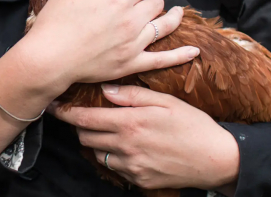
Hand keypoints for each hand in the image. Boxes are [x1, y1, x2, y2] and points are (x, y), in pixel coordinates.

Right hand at [14, 0, 198, 90]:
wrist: (48, 58)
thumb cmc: (55, 22)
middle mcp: (130, 21)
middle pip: (153, 5)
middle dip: (150, 1)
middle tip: (144, 4)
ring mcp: (133, 44)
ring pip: (162, 26)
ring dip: (172, 17)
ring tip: (176, 13)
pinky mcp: (131, 64)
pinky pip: (163, 60)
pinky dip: (180, 55)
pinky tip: (194, 51)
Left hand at [51, 84, 239, 192]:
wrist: (216, 159)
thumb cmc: (194, 125)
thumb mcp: (166, 101)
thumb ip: (133, 96)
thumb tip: (106, 90)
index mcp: (131, 123)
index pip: (85, 119)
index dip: (65, 113)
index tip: (54, 107)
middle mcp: (126, 146)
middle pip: (86, 138)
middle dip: (81, 126)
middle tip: (87, 116)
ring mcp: (132, 166)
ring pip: (98, 154)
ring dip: (97, 143)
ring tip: (109, 131)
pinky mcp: (139, 180)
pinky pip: (115, 168)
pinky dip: (113, 157)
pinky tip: (126, 147)